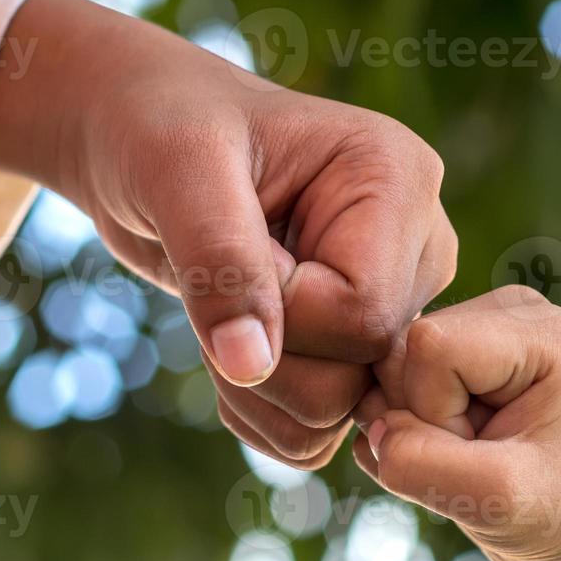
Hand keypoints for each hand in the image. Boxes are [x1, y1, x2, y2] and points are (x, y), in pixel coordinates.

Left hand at [0, 0, 455, 467]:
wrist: (143, 142)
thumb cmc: (160, 127)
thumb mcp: (178, 173)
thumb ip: (220, 264)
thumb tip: (251, 366)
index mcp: (399, 180)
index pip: (364, 313)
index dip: (280, 314)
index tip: (225, 255)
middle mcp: (417, 245)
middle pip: (361, 372)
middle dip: (264, 353)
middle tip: (213, 283)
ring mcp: (395, 301)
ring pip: (341, 414)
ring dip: (254, 388)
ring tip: (219, 310)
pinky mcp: (360, 346)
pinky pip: (319, 433)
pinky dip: (257, 410)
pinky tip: (228, 345)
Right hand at [353, 286, 560, 560]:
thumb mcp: (501, 501)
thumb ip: (424, 466)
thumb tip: (372, 431)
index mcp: (534, 328)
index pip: (430, 346)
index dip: (439, 415)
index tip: (493, 452)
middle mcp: (499, 313)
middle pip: (400, 356)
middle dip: (425, 427)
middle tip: (485, 459)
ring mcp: (469, 333)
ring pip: (384, 377)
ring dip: (413, 437)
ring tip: (474, 458)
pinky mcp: (444, 363)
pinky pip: (383, 394)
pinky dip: (406, 441)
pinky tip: (455, 457)